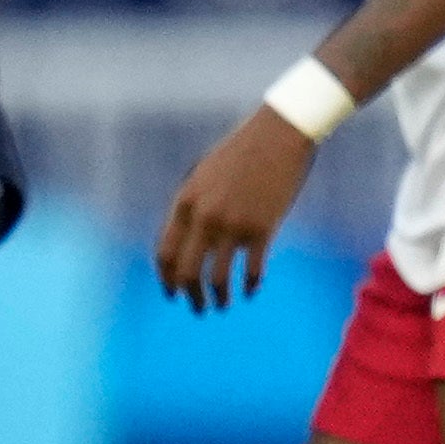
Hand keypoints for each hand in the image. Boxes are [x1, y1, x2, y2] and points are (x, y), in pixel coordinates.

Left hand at [155, 105, 314, 307]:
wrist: (279, 135)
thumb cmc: (242, 153)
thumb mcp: (205, 176)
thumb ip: (193, 207)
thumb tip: (187, 243)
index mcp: (185, 201)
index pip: (165, 253)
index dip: (167, 280)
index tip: (173, 294)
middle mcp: (205, 216)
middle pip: (187, 272)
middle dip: (190, 296)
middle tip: (198, 309)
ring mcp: (233, 224)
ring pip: (217, 278)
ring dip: (218, 298)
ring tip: (223, 305)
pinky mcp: (262, 228)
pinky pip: (251, 270)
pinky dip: (250, 286)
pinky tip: (251, 291)